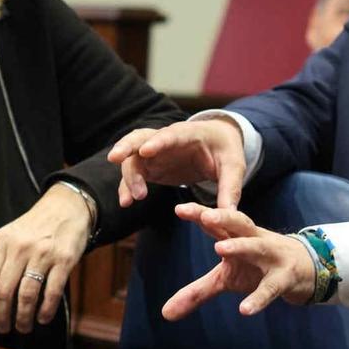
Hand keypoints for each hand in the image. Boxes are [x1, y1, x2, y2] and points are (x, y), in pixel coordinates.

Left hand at [0, 183, 90, 333]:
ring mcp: (43, 253)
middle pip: (5, 289)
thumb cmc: (33, 228)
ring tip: (22, 327)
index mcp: (2, 241)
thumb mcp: (10, 236)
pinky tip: (42, 318)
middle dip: (1, 315)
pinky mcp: (64, 260)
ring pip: (27, 294)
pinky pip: (52, 292)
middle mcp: (20, 247)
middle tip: (2, 328)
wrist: (66, 207)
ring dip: (23, 317)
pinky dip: (46, 310)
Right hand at [106, 117, 245, 209]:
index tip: (145, 151)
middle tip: (114, 158)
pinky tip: (126, 203)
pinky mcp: (151, 166)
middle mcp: (165, 140)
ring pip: (133, 158)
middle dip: (126, 146)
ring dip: (128, 177)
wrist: (216, 144)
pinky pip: (134, 175)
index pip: (170, 135)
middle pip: (140, 138)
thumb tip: (228, 214)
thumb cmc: (225, 151)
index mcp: (188, 134)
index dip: (157, 142)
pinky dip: (127, 187)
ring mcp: (155, 153)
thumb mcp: (234, 167)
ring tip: (131, 200)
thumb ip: (230, 188)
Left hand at [159, 203, 315, 320]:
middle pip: (239, 223)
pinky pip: (270, 288)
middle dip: (223, 217)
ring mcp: (271, 257)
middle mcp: (254, 240)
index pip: (217, 222)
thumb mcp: (225, 279)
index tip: (179, 208)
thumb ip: (196, 292)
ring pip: (257, 247)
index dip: (199, 213)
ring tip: (220, 247)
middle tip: (205, 215)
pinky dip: (258, 298)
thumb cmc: (258, 268)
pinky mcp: (284, 278)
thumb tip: (165, 314)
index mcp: (237, 236)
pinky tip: (244, 309)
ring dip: (240, 245)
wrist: (306, 269)